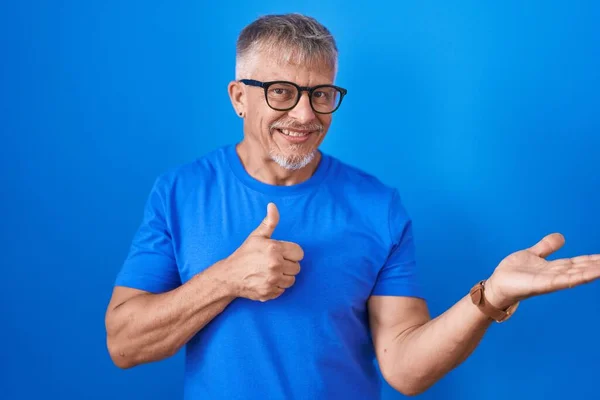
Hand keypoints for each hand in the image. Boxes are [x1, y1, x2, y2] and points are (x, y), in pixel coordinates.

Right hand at [224, 202, 303, 301]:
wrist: (229, 276)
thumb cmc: (244, 254)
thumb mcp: (257, 236)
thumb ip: (270, 221)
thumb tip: (273, 205)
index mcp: (274, 249)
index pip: (299, 253)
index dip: (291, 253)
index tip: (282, 254)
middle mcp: (275, 265)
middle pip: (297, 267)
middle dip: (288, 265)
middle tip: (274, 263)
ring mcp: (272, 280)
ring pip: (292, 280)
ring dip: (284, 277)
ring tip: (271, 272)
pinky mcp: (269, 293)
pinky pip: (283, 290)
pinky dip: (277, 287)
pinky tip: (267, 280)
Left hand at [484, 233, 599, 308]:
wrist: (496, 285)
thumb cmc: (512, 273)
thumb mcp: (532, 254)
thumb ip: (546, 247)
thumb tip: (562, 236)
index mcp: (553, 268)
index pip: (577, 263)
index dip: (592, 260)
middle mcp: (554, 275)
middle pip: (579, 269)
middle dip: (595, 266)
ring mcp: (548, 281)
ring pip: (574, 275)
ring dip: (590, 272)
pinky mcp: (540, 285)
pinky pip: (560, 281)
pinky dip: (574, 278)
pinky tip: (587, 275)